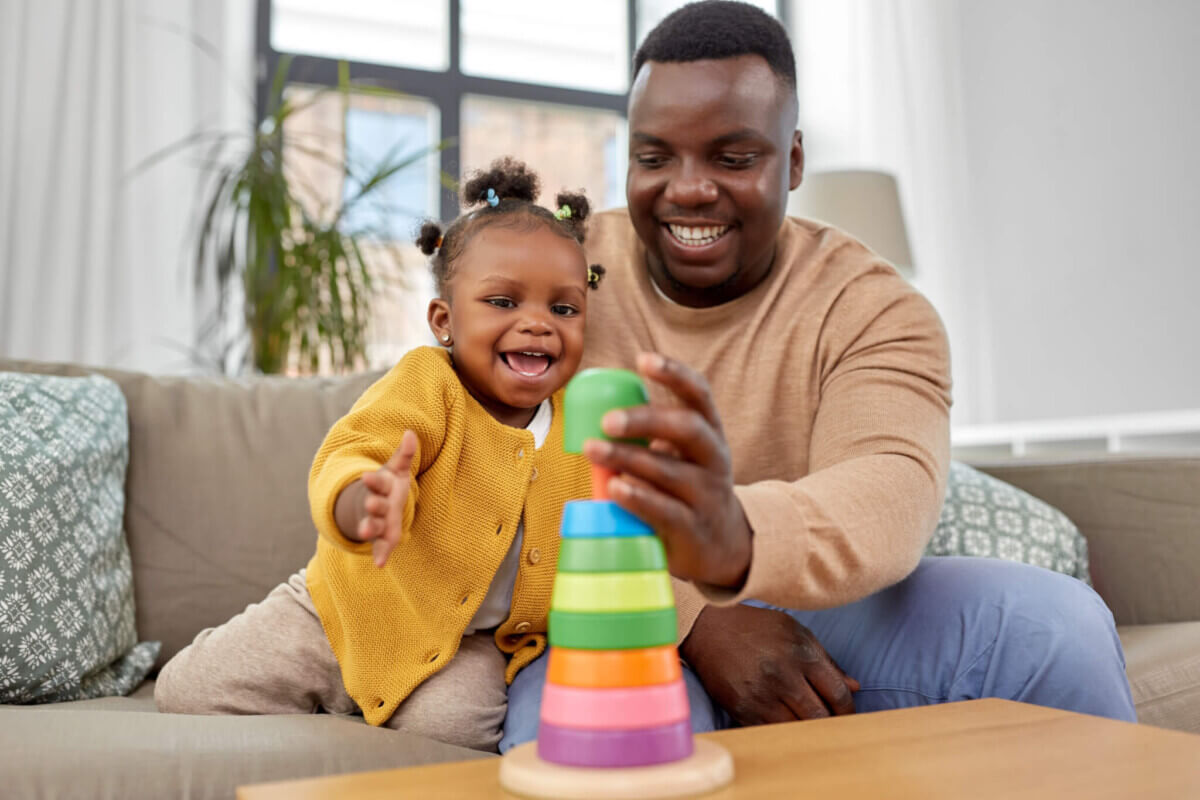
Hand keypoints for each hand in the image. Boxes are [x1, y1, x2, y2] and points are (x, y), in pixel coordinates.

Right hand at [357, 430, 417, 566]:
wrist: (376, 505)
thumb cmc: (389, 485)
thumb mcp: (397, 469)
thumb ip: (404, 454)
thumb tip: (410, 433)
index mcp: (380, 486)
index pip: (377, 482)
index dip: (372, 480)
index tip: (366, 476)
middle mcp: (377, 504)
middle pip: (374, 505)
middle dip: (372, 505)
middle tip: (369, 504)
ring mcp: (378, 522)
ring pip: (374, 525)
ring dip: (369, 528)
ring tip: (364, 532)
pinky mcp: (383, 537)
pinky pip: (381, 546)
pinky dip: (380, 554)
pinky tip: (379, 564)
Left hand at [582, 353, 750, 587]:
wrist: (721, 545)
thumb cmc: (686, 489)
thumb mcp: (680, 455)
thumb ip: (648, 434)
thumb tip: (591, 407)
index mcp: (709, 432)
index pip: (699, 394)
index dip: (674, 373)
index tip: (643, 359)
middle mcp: (714, 458)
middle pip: (687, 429)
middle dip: (647, 419)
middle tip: (607, 420)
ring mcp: (708, 495)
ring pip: (670, 471)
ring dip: (628, 458)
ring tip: (592, 449)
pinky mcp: (695, 529)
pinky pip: (668, 511)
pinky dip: (640, 498)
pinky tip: (616, 487)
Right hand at [681, 604, 859, 724]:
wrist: (708, 628)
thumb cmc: (755, 628)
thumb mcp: (795, 633)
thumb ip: (826, 660)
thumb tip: (854, 687)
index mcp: (802, 655)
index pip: (838, 695)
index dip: (847, 710)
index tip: (846, 715)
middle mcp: (784, 676)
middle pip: (820, 717)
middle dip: (830, 724)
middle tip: (831, 725)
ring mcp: (762, 695)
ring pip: (798, 729)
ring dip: (807, 730)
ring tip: (809, 726)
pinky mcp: (742, 709)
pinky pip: (772, 732)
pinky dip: (782, 732)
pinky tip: (784, 725)